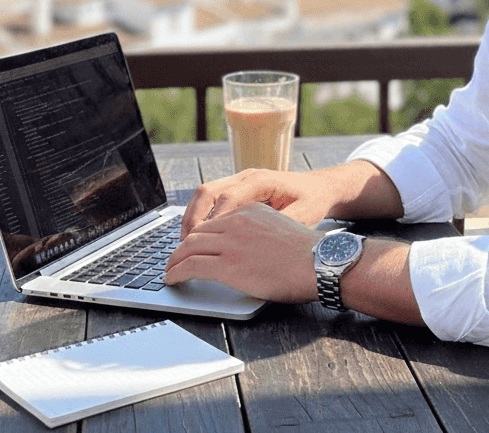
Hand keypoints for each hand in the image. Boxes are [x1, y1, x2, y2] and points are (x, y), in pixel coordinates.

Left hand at [164, 201, 320, 302]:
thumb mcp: (281, 228)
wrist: (318, 263)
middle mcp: (237, 221)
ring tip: (170, 270)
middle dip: (182, 246)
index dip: (198, 234)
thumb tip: (247, 249)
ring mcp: (231, 242)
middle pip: (197, 231)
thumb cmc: (307, 254)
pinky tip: (173, 279)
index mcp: (250, 210)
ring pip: (189, 247)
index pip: (214, 219)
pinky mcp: (227, 265)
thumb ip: (259, 231)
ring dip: (174, 260)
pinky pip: (191, 266)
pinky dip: (177, 273)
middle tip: (175, 259)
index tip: (193, 245)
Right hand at [179, 168, 336, 238]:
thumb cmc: (312, 201)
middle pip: (209, 191)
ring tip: (186, 243)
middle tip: (185, 245)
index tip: (202, 242)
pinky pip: (212, 200)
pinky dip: (202, 217)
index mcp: (262, 179)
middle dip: (194, 218)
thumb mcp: (302, 217)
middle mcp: (247, 176)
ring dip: (193, 217)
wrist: (320, 188)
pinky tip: (199, 237)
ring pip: (206, 194)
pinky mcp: (238, 190)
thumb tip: (257, 246)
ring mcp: (241, 181)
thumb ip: (278, 227)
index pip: (227, 196)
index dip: (213, 221)